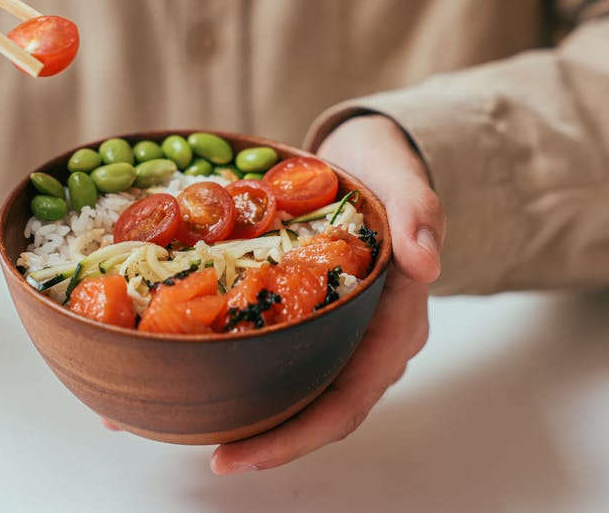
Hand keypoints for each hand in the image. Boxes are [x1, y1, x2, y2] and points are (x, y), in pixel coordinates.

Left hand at [211, 114, 444, 473]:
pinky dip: (239, 367)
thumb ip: (418, 213)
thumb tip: (427, 262)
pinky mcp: (310, 315)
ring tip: (181, 425)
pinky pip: (278, 353)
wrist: (368, 153)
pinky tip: (189, 367)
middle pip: (315, 410)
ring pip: (295, 388)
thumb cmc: (384, 167)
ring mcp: (339, 332)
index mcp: (394, 326)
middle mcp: (368, 341)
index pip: (346, 401)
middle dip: (262, 439)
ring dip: (247, 412)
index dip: (294, 436)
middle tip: (206, 453)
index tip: (238, 454)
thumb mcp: (403, 177)